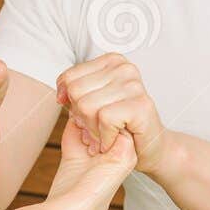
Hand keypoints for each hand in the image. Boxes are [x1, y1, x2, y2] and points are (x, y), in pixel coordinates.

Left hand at [56, 53, 168, 173]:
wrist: (149, 148)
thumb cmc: (120, 126)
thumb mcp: (92, 103)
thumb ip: (74, 92)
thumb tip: (60, 93)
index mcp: (112, 61)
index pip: (69, 77)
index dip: (68, 101)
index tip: (81, 115)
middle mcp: (125, 68)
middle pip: (76, 92)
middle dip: (81, 117)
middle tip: (96, 128)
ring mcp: (134, 85)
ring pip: (87, 106)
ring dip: (92, 130)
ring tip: (104, 135)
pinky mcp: (141, 105)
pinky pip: (105, 119)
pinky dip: (104, 137)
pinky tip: (113, 140)